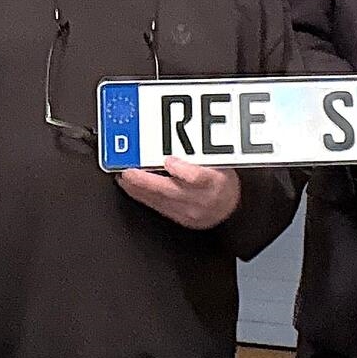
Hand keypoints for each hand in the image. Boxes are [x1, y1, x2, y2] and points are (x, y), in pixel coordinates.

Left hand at [118, 157, 240, 229]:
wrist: (232, 209)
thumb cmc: (224, 181)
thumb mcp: (221, 161)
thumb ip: (201, 153)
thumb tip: (176, 138)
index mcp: (215, 181)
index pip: (198, 177)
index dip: (181, 170)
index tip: (168, 160)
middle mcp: (202, 199)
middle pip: (171, 191)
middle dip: (146, 181)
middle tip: (128, 170)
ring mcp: (190, 212)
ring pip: (159, 200)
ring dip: (138, 188)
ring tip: (124, 177)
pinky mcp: (181, 219)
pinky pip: (158, 208)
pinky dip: (142, 196)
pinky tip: (131, 188)